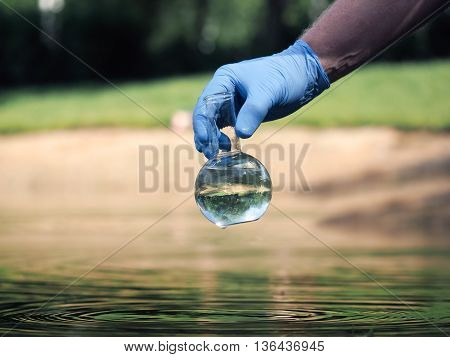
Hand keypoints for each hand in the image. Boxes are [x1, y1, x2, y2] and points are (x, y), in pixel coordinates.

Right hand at [193, 40, 329, 158]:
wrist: (303, 76)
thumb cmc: (285, 76)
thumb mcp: (269, 92)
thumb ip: (254, 111)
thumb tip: (241, 134)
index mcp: (225, 79)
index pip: (206, 103)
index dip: (202, 123)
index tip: (205, 140)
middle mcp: (224, 91)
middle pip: (206, 115)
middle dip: (206, 134)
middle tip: (209, 153)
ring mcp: (231, 103)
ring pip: (214, 124)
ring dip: (213, 139)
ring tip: (215, 154)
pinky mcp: (241, 114)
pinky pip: (226, 128)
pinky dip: (224, 139)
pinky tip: (227, 149)